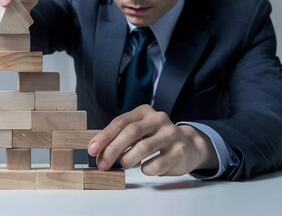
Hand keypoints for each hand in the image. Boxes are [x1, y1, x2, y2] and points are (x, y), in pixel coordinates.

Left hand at [87, 105, 217, 175]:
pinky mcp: (179, 151)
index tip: (92, 150)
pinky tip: (145, 168)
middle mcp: (158, 119)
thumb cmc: (156, 139)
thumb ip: (120, 137)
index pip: (120, 121)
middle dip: (113, 149)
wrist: (189, 146)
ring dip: (127, 160)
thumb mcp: (139, 131)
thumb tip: (96, 152)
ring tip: (123, 166)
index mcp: (144, 111)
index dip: (104, 136)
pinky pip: (156, 164)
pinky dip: (145, 169)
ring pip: (143, 148)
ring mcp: (171, 134)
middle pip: (131, 132)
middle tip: (102, 164)